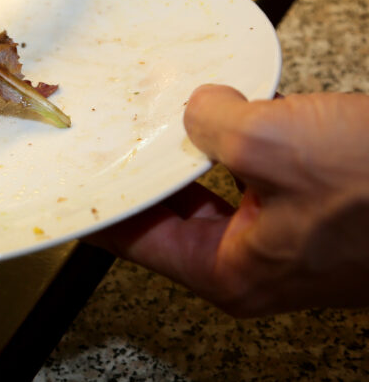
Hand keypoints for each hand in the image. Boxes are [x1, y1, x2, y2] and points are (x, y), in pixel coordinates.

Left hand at [87, 84, 368, 316]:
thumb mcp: (273, 142)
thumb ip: (211, 125)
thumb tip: (196, 109)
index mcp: (229, 273)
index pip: (132, 240)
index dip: (98, 203)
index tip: (67, 178)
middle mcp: (252, 265)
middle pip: (165, 216)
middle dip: (140, 169)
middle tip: (106, 132)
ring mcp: (285, 239)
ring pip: (207, 193)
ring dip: (186, 153)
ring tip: (153, 115)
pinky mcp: (314, 210)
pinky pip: (249, 176)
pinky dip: (230, 146)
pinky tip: (218, 114)